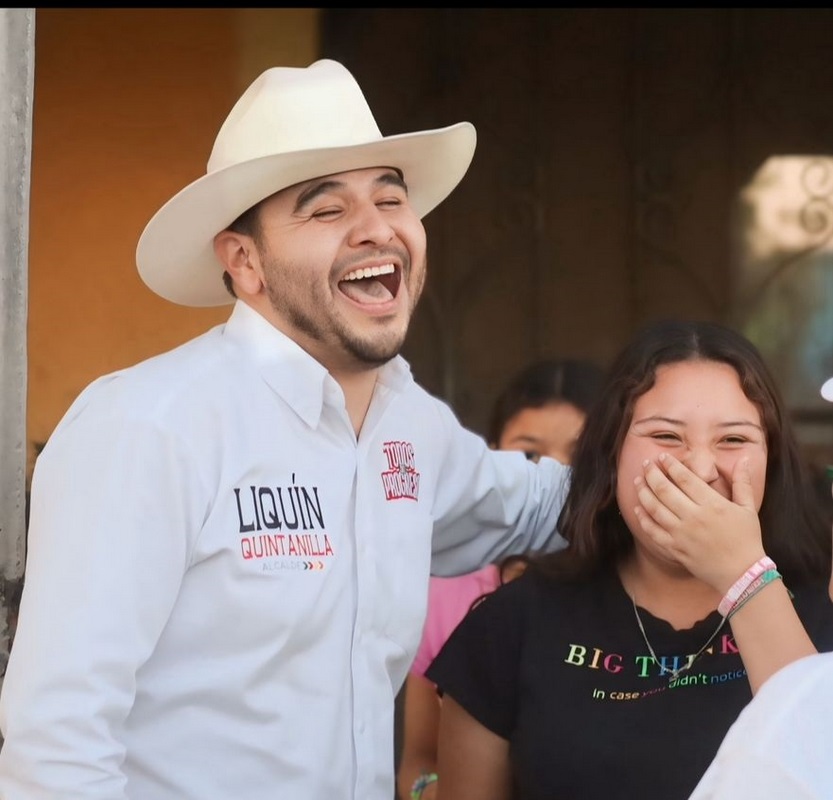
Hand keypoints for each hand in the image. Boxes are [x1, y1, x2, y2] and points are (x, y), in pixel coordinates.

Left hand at [632, 453, 765, 592]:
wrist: (742, 574)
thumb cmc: (747, 539)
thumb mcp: (748, 508)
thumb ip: (743, 483)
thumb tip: (743, 459)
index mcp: (712, 504)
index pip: (685, 478)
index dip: (671, 465)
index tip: (662, 457)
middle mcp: (694, 517)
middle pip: (664, 489)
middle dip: (651, 473)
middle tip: (645, 464)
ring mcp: (682, 534)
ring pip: (654, 508)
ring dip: (643, 492)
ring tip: (637, 481)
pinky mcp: (674, 548)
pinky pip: (653, 531)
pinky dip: (642, 518)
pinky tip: (637, 508)